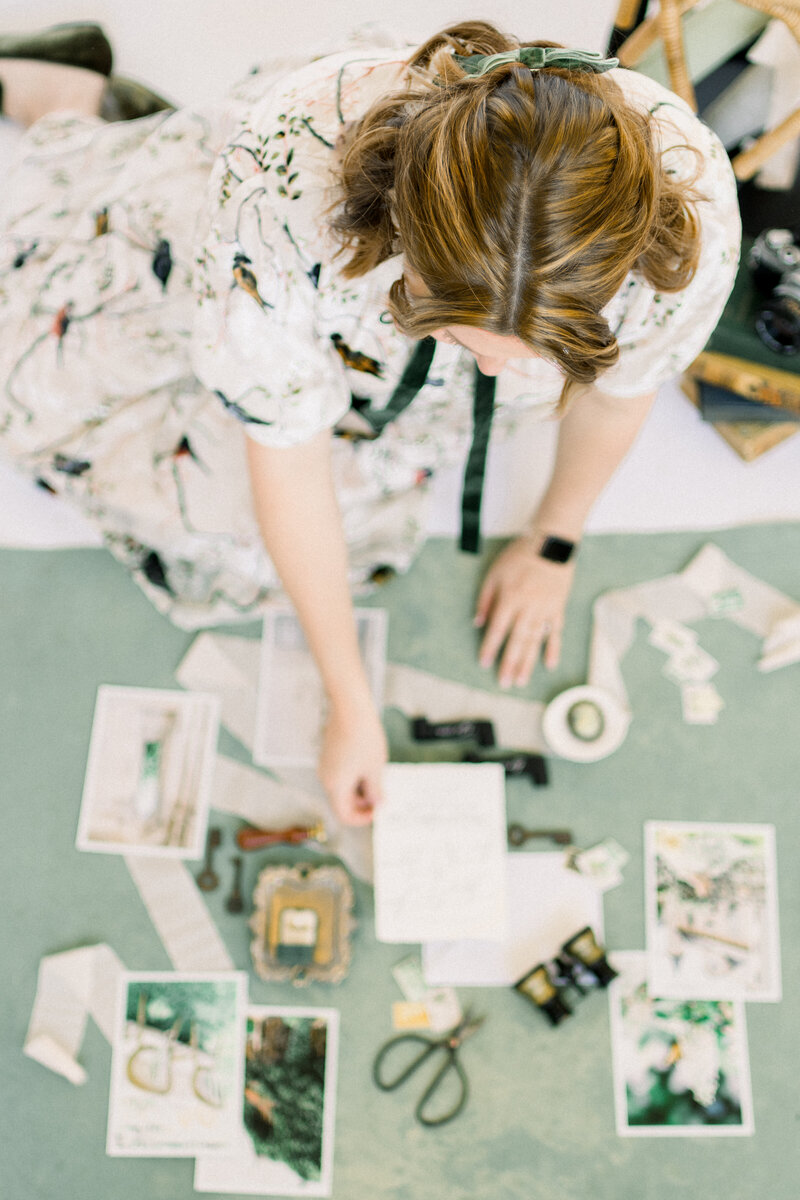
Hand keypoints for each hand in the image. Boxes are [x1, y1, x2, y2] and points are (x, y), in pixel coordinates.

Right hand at [318, 696, 387, 825]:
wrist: (350, 708)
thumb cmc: (362, 735)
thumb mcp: (375, 768)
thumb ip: (375, 790)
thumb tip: (376, 803)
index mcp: (336, 786)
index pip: (344, 815)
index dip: (362, 818)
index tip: (376, 811)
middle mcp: (326, 778)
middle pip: (342, 802)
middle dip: (362, 803)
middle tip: (381, 795)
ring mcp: (326, 765)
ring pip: (342, 787)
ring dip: (359, 789)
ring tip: (377, 776)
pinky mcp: (329, 755)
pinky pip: (340, 774)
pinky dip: (353, 776)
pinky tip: (368, 765)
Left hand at [475, 536, 575, 687]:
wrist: (551, 543)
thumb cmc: (519, 556)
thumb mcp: (494, 573)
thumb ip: (485, 599)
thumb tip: (477, 623)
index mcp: (510, 598)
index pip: (498, 629)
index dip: (489, 647)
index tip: (483, 663)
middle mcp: (528, 607)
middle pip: (517, 641)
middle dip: (509, 663)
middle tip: (504, 683)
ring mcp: (545, 609)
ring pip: (535, 641)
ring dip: (528, 662)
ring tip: (521, 680)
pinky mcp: (558, 608)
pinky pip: (556, 632)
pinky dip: (553, 649)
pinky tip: (548, 664)